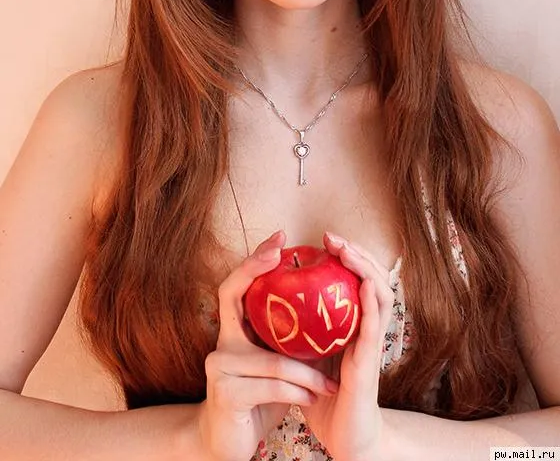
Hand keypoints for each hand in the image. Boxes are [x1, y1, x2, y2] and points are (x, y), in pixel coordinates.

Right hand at [197, 230, 338, 460]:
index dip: (255, 259)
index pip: (237, 286)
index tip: (280, 238)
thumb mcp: (277, 364)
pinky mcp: (225, 393)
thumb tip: (329, 306)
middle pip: (233, 295)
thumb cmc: (259, 400)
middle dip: (256, 268)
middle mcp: (221, 342)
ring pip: (271, 358)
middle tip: (283, 253)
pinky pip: (271, 385)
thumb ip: (290, 338)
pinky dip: (298, 391)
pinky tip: (313, 397)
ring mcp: (218, 367)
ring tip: (330, 381)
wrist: (228, 444)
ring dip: (306, 372)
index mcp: (233, 332)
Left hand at [299, 232, 395, 460]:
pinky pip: (374, 327)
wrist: (344, 441)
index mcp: (351, 326)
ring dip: (364, 268)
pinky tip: (364, 284)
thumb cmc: (323, 400)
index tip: (323, 239)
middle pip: (371, 279)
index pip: (355, 281)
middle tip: (332, 236)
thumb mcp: (306, 357)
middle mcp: (366, 329)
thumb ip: (298, 332)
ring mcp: (371, 344)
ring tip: (346, 249)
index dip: (345, 257)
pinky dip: (372, 302)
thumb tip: (269, 305)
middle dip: (354, 252)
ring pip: (380, 294)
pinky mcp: (369, 363)